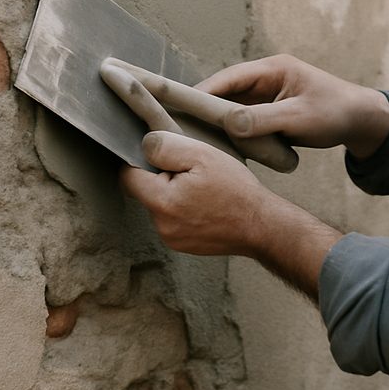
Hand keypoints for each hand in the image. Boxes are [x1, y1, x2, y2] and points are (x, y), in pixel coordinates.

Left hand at [121, 130, 341, 299]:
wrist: (261, 226)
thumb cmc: (236, 190)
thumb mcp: (203, 155)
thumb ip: (167, 147)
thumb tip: (144, 145)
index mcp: (162, 203)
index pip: (128, 176)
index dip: (141, 160)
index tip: (163, 155)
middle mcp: (161, 226)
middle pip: (143, 190)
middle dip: (160, 177)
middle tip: (191, 171)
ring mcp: (171, 238)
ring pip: (158, 204)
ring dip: (172, 192)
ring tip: (201, 187)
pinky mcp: (182, 244)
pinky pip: (171, 219)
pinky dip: (182, 208)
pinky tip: (204, 202)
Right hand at [197, 55, 388, 158]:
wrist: (361, 120)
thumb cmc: (335, 112)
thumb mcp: (300, 117)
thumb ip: (265, 119)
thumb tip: (230, 123)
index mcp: (272, 69)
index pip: (228, 78)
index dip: (202, 92)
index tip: (178, 108)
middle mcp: (265, 79)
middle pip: (225, 93)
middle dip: (205, 110)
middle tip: (180, 129)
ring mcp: (267, 96)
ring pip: (232, 109)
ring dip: (219, 124)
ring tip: (194, 142)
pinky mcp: (270, 112)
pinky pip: (244, 121)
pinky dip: (234, 133)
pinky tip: (220, 149)